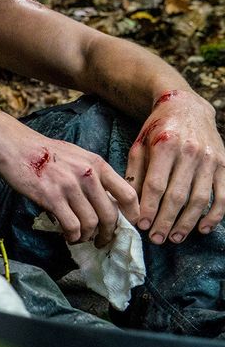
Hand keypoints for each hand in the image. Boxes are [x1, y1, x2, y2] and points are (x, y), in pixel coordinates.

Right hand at [0, 128, 138, 246]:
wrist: (12, 145)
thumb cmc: (41, 151)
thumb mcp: (75, 155)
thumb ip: (91, 174)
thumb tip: (102, 201)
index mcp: (97, 164)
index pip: (127, 193)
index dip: (132, 214)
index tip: (127, 225)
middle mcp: (87, 175)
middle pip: (110, 214)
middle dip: (108, 233)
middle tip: (102, 241)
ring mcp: (69, 186)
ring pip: (91, 222)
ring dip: (87, 236)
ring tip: (80, 238)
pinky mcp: (51, 197)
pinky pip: (71, 225)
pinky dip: (72, 236)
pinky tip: (67, 236)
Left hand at [127, 90, 224, 244]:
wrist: (187, 107)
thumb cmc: (157, 129)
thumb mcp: (140, 145)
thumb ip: (134, 173)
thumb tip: (130, 205)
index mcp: (165, 145)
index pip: (156, 185)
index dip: (149, 208)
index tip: (141, 225)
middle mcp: (191, 152)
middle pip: (177, 195)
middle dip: (166, 221)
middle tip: (156, 239)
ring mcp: (211, 160)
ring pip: (200, 199)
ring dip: (187, 222)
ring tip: (175, 238)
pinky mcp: (224, 165)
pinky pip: (222, 195)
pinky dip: (214, 215)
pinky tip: (203, 228)